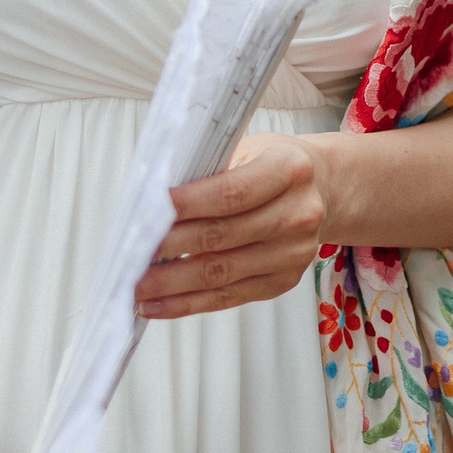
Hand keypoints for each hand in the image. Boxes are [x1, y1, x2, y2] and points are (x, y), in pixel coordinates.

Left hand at [136, 131, 328, 319]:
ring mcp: (294, 252)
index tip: (148, 212)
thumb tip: (154, 202)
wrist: (322, 189)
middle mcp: (299, 212)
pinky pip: (229, 297)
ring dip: (172, 283)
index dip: (188, 205)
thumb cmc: (274, 165)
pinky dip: (189, 303)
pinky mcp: (284, 281)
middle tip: (129, 254)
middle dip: (169, 247)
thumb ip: (210, 171)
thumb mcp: (249, 149)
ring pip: (221, 273)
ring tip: (135, 286)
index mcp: (290, 169)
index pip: (232, 192)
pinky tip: (159, 304)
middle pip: (222, 236)